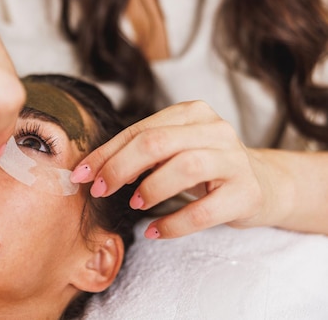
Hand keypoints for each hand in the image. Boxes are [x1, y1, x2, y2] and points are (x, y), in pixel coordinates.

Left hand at [70, 101, 292, 237]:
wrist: (264, 184)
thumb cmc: (204, 166)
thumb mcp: (174, 150)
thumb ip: (140, 152)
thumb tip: (92, 169)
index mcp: (192, 113)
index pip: (140, 130)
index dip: (106, 153)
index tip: (81, 174)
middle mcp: (215, 129)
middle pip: (157, 143)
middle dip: (120, 167)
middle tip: (100, 190)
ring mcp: (235, 160)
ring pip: (185, 167)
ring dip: (150, 188)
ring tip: (134, 204)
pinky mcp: (247, 193)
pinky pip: (205, 210)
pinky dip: (174, 223)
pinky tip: (155, 231)